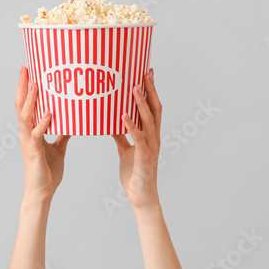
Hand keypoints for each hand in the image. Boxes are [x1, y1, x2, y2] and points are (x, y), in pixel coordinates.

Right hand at [15, 67, 69, 203]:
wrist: (42, 192)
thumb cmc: (48, 172)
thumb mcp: (59, 148)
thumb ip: (63, 133)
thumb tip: (73, 121)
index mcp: (30, 131)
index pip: (26, 105)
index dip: (25, 88)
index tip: (28, 71)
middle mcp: (26, 133)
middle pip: (21, 105)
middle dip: (22, 86)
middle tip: (24, 68)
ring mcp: (28, 142)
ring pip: (26, 116)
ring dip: (30, 99)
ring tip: (35, 84)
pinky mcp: (34, 152)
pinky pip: (37, 134)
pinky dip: (43, 122)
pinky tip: (49, 113)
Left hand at [112, 68, 161, 210]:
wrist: (141, 195)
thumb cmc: (135, 174)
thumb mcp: (126, 151)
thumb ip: (122, 137)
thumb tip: (113, 124)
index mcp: (150, 135)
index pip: (153, 109)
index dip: (151, 91)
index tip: (147, 74)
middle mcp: (154, 138)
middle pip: (155, 109)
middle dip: (151, 90)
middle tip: (145, 73)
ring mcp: (150, 147)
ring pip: (148, 120)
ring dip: (141, 104)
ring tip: (134, 88)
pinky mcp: (143, 157)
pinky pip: (137, 138)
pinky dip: (130, 126)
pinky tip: (122, 116)